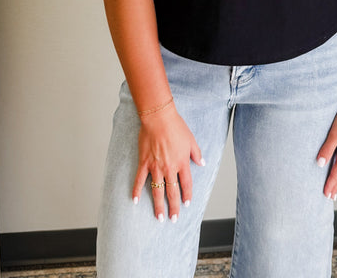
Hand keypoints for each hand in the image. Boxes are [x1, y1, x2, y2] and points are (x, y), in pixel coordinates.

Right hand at [132, 104, 204, 220]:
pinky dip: (136, 191)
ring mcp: (156, 167)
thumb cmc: (176, 126)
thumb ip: (196, 154)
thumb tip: (202, 163)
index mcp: (182, 163)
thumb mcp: (191, 140)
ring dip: (158, 205)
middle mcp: (170, 168)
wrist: (159, 118)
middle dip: (173, 207)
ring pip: (157, 190)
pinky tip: (134, 201)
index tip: (186, 204)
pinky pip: (139, 180)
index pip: (186, 184)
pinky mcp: (144, 163)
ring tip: (159, 217)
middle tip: (173, 219)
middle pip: (172, 192)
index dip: (186, 195)